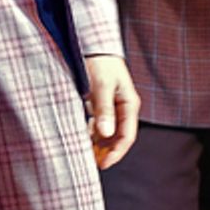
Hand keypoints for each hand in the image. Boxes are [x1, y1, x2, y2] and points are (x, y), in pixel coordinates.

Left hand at [84, 54, 139, 169]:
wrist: (92, 44)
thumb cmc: (99, 62)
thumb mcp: (101, 85)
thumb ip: (104, 109)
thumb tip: (105, 133)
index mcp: (129, 104)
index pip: (127, 136)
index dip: (116, 153)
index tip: (103, 165)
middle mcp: (123, 108)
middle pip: (118, 137)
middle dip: (107, 153)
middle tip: (92, 166)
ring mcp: (112, 107)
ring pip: (108, 133)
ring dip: (98, 146)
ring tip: (85, 156)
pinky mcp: (101, 104)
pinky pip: (98, 125)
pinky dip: (91, 135)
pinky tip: (81, 141)